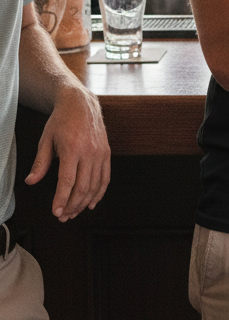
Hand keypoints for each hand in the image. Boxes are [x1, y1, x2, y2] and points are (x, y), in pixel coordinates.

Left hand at [25, 87, 110, 221]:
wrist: (82, 103)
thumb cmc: (61, 120)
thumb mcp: (46, 139)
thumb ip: (40, 162)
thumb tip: (31, 181)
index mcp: (73, 148)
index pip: (67, 181)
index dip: (61, 200)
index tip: (56, 213)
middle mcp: (89, 151)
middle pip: (83, 187)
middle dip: (73, 205)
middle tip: (63, 217)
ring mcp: (100, 152)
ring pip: (95, 185)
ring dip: (85, 202)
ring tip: (74, 212)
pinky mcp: (107, 152)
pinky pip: (106, 177)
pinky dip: (100, 192)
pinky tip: (92, 202)